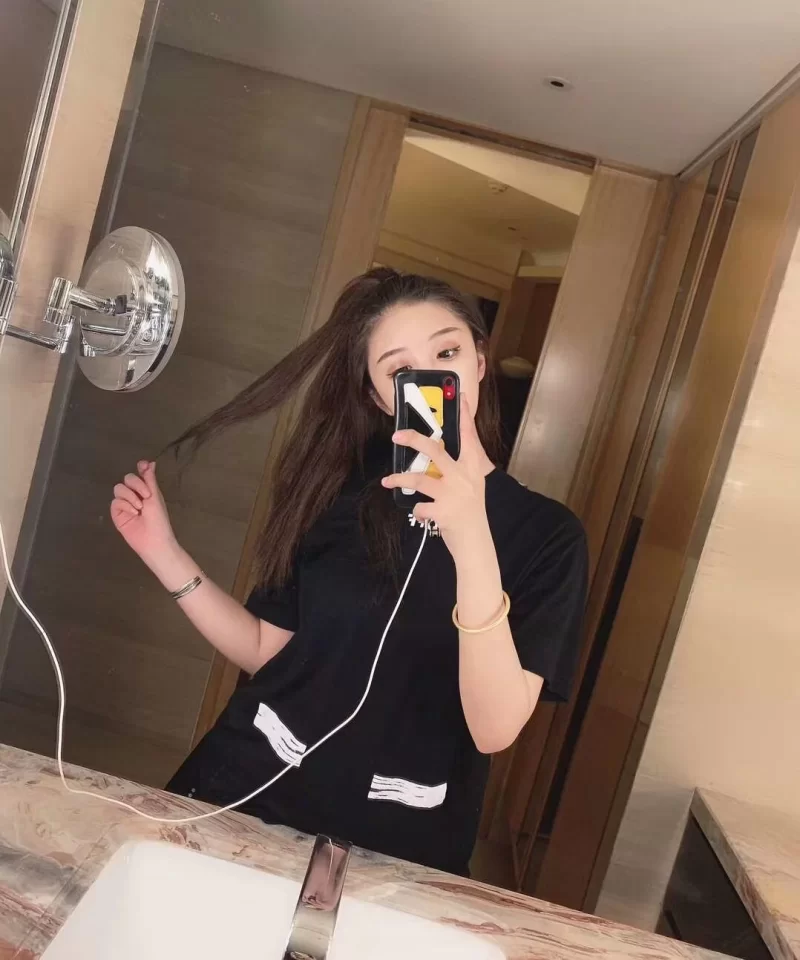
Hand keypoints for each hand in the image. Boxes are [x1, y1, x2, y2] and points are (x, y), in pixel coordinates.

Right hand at [110, 461, 176, 565]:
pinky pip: (115, 502)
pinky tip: (134, 513)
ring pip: (119, 488)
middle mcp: (135, 495)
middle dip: (136, 483)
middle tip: (146, 495)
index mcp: (147, 490)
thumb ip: (150, 480)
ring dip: (130, 495)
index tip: (142, 465)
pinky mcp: (117, 514)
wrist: (153, 540)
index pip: (140, 474)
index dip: (140, 468)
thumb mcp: (155, 497)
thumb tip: (150, 463)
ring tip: (140, 507)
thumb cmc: (159, 519)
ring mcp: (125, 504)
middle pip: (127, 479)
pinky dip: (125, 505)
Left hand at [382, 394, 492, 554]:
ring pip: (419, 479)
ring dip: (400, 478)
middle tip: (396, 435)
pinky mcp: (444, 512)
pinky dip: (416, 510)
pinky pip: (419, 507)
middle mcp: (464, 478)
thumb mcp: (471, 486)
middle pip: (435, 450)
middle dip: (414, 440)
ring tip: (387, 480)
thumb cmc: (469, 512)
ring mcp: (453, 495)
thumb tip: (435, 453)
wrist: (475, 543)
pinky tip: (419, 513)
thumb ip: (458, 469)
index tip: (461, 395)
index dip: (464, 416)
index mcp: (472, 468)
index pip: (469, 436)